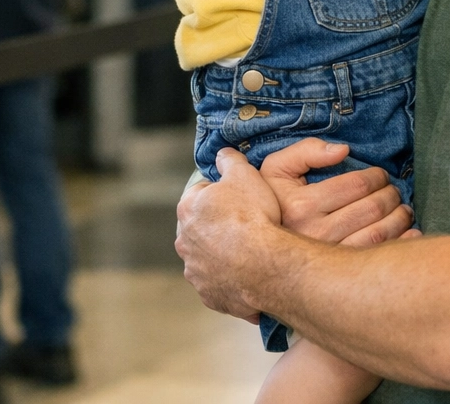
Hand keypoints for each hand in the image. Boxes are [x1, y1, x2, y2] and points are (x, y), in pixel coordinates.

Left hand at [175, 148, 285, 320]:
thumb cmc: (253, 218)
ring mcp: (195, 272)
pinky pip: (219, 284)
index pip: (201, 194)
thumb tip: (223, 154)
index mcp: (187, 210)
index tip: (240, 199)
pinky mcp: (209, 295)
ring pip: (208, 258)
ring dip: (223, 254)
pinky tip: (249, 274)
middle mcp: (184, 242)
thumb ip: (229, 160)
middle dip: (220, 226)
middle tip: (247, 226)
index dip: (223, 194)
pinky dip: (230, 279)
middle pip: (202, 229)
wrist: (265, 265)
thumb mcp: (243, 174)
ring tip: (250, 253)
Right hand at [258, 139, 415, 246]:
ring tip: (402, 210)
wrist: (253, 251)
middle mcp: (315, 233)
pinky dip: (401, 242)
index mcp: (301, 205)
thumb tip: (343, 151)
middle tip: (393, 192)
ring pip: (379, 233)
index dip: (375, 176)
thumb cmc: (268, 205)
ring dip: (399, 218)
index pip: (355, 184)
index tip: (379, 176)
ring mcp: (329, 258)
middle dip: (390, 195)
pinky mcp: (340, 277)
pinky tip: (408, 233)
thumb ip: (305, 151)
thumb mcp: (275, 170)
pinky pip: (379, 257)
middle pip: (371, 208)